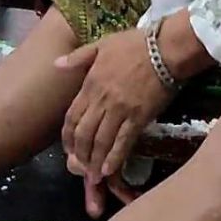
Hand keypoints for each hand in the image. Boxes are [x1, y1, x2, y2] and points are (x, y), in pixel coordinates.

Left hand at [57, 28, 173, 217]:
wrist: (165, 48)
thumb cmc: (135, 44)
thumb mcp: (102, 44)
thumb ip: (78, 57)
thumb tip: (55, 64)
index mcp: (91, 83)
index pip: (72, 115)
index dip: (67, 135)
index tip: (68, 148)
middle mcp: (102, 100)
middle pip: (84, 133)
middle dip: (80, 153)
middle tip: (80, 166)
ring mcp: (120, 110)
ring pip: (101, 141)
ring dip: (94, 161)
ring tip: (93, 176)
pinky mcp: (139, 117)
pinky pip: (123, 142)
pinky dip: (115, 158)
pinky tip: (108, 170)